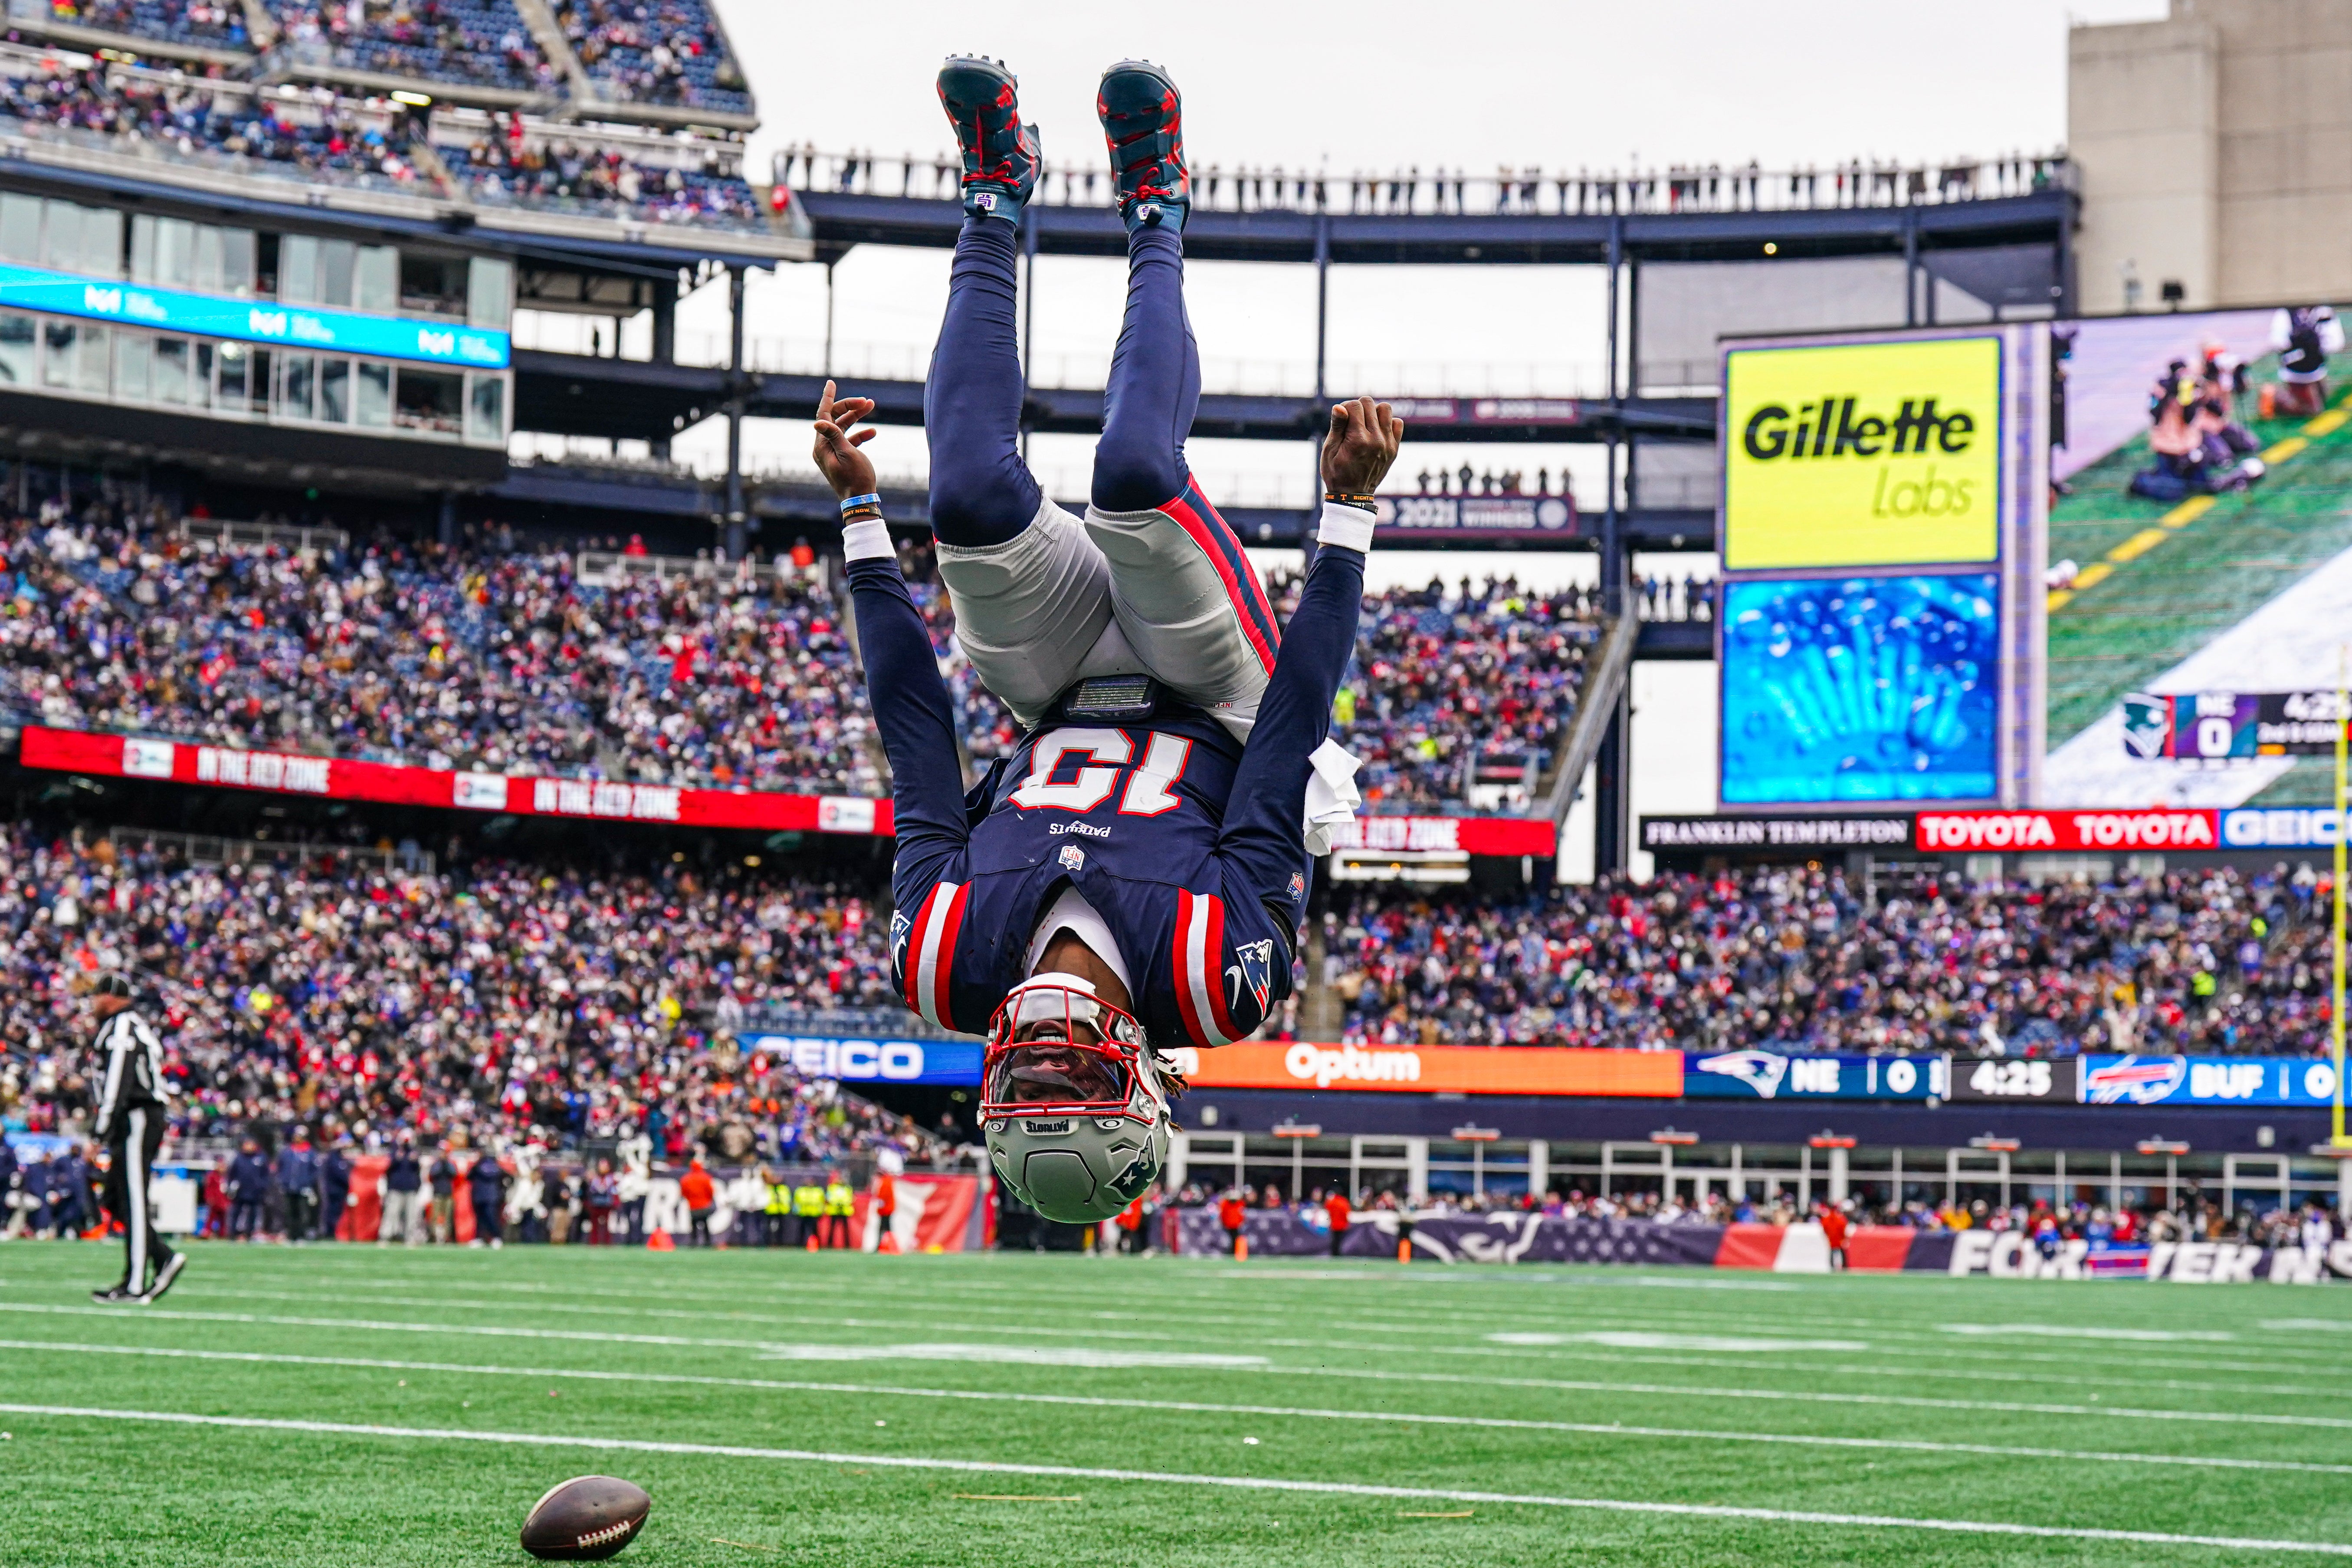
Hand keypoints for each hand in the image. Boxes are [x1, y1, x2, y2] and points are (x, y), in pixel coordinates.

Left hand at [813, 380, 878, 498]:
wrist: (860, 500)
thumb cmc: (855, 478)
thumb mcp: (846, 454)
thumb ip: (834, 436)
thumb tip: (817, 421)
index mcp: (822, 445)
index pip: (823, 415)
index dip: (828, 398)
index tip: (831, 383)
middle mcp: (824, 447)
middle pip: (835, 419)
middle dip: (850, 407)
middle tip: (866, 401)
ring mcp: (833, 452)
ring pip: (844, 427)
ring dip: (857, 417)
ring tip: (871, 406)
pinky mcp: (843, 457)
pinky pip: (850, 440)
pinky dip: (861, 434)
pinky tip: (873, 432)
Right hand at [1320, 395, 1403, 493]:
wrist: (1353, 496)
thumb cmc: (1336, 473)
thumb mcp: (1330, 450)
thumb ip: (1337, 426)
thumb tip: (1339, 406)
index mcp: (1357, 440)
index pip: (1354, 405)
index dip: (1344, 407)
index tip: (1341, 418)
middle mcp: (1376, 439)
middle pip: (1369, 403)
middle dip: (1357, 408)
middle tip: (1351, 421)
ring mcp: (1387, 444)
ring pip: (1385, 409)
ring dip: (1374, 412)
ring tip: (1365, 423)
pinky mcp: (1394, 448)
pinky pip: (1397, 423)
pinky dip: (1388, 422)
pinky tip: (1376, 431)